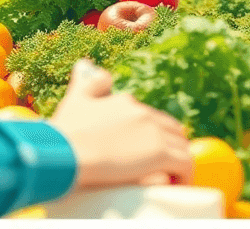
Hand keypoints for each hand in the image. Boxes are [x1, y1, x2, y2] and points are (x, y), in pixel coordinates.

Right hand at [51, 60, 193, 189]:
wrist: (64, 153)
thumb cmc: (64, 134)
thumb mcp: (74, 101)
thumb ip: (86, 84)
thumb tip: (86, 64)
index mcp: (127, 103)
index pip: (153, 118)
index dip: (155, 136)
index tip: (147, 153)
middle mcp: (144, 113)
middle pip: (173, 130)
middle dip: (172, 147)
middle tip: (164, 167)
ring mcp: (154, 132)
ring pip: (183, 147)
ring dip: (180, 164)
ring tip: (172, 180)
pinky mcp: (160, 153)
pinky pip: (186, 164)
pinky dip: (185, 176)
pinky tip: (177, 185)